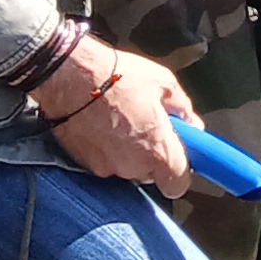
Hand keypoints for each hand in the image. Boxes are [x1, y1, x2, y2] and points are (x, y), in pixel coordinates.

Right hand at [40, 35, 193, 191]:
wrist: (68, 75)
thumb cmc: (117, 76)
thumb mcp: (164, 83)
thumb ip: (183, 109)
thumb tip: (192, 124)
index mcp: (157, 151)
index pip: (177, 185)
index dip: (180, 171)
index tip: (178, 152)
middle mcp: (130, 167)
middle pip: (150, 174)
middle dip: (152, 154)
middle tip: (147, 124)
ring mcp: (103, 167)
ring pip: (125, 167)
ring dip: (127, 150)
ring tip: (121, 118)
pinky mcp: (81, 162)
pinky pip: (103, 160)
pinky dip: (105, 147)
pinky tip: (101, 123)